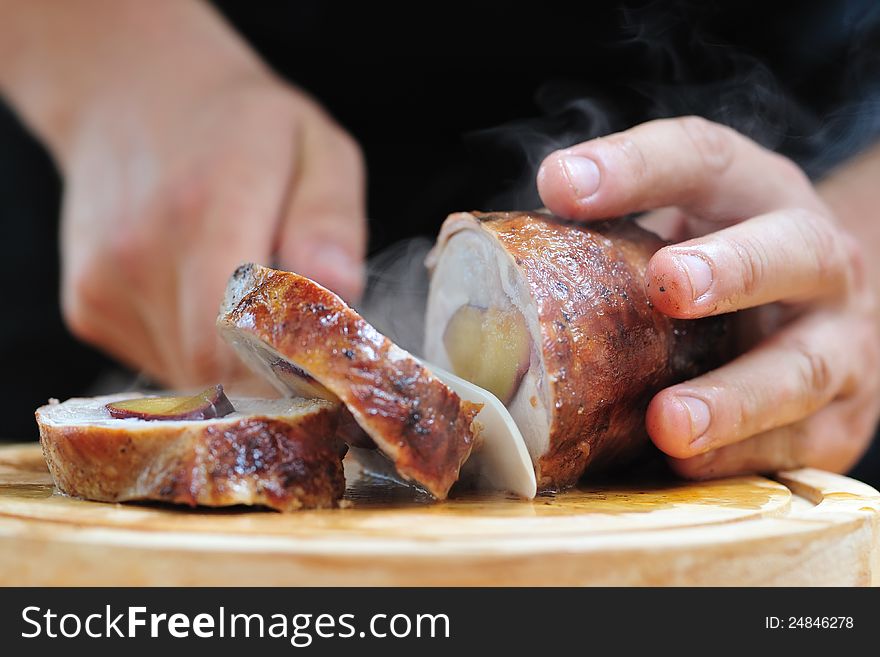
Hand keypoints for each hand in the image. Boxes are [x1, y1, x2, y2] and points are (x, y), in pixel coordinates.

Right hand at [44, 8, 365, 386]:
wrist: (130, 96)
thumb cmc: (243, 125)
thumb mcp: (316, 146)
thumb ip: (330, 219)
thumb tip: (340, 288)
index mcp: (208, 207)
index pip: (237, 336)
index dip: (286, 365)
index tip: (319, 357)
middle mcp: (142, 253)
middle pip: (215, 369)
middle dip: (266, 371)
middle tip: (294, 334)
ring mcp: (103, 285)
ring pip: (187, 376)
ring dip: (229, 361)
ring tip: (242, 297)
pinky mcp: (84, 308)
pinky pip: (157, 363)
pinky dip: (191, 350)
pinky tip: (199, 295)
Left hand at [537, 116, 879, 476]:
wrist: (825, 315)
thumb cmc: (721, 269)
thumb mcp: (678, 232)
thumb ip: (604, 240)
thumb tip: (471, 265)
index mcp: (755, 197)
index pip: (702, 159)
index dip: (635, 167)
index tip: (560, 184)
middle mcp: (814, 260)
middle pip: (791, 251)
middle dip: (733, 268)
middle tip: (672, 286)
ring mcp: (838, 341)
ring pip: (803, 367)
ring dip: (735, 397)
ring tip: (668, 421)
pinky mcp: (842, 416)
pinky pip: (798, 442)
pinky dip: (741, 455)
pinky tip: (687, 463)